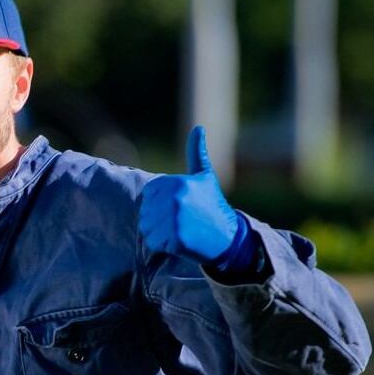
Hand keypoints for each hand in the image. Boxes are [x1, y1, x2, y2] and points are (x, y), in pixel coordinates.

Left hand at [137, 125, 247, 263]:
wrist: (227, 237)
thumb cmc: (213, 205)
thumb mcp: (204, 176)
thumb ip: (196, 153)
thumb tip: (198, 128)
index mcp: (177, 182)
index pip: (149, 194)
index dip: (160, 203)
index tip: (180, 207)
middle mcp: (175, 199)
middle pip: (146, 211)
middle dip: (158, 219)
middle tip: (181, 222)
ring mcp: (174, 219)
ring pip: (147, 227)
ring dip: (159, 233)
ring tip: (180, 231)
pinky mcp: (175, 240)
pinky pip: (153, 243)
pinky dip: (163, 246)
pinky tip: (180, 242)